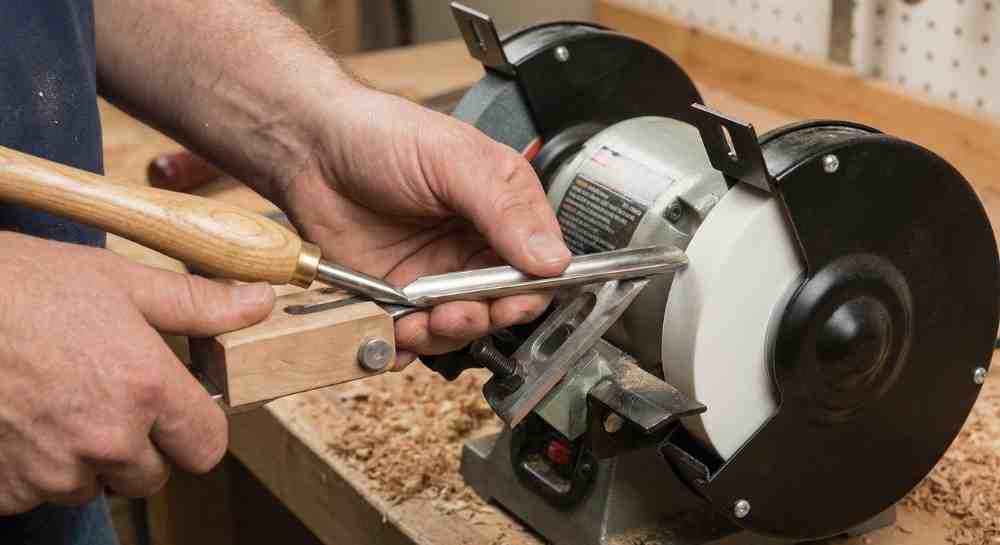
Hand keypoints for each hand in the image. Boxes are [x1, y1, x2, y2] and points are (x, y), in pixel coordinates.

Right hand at [0, 233, 273, 513]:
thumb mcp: (119, 281)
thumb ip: (198, 304)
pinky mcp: (6, 490)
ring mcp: (52, 471)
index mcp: (145, 389)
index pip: (207, 447)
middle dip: (138, 445)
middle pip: (151, 474)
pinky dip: (34, 467)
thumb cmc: (24, 286)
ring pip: (94, 484)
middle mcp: (106, 439)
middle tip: (102, 395)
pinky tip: (21, 419)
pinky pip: (39, 492)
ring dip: (83, 457)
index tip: (174, 409)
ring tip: (54, 400)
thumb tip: (260, 302)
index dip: (194, 429)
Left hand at [279, 88, 570, 364]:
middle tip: (459, 312)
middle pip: (500, 306)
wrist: (309, 147)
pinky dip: (403, 344)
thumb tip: (552, 258)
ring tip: (421, 321)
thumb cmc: (380, 134)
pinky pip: (409, 336)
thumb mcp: (454, 159)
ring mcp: (433, 276)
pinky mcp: (393, 297)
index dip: (531, 291)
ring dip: (443, 335)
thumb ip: (505, 210)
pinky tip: (393, 330)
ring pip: (457, 329)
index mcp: (501, 212)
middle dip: (483, 318)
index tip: (514, 301)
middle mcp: (471, 248)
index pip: (538, 266)